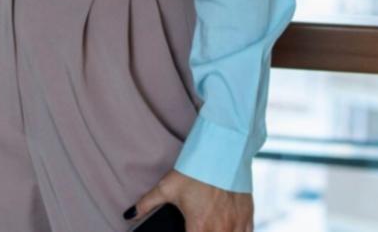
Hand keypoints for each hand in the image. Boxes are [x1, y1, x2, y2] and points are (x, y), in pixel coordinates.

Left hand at [126, 170, 252, 231]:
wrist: (222, 155)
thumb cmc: (194, 172)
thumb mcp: (166, 188)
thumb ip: (146, 204)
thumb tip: (129, 214)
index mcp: (200, 227)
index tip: (186, 231)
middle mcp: (221, 230)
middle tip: (197, 228)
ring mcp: (237, 225)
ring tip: (209, 227)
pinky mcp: (248, 217)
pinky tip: (227, 229)